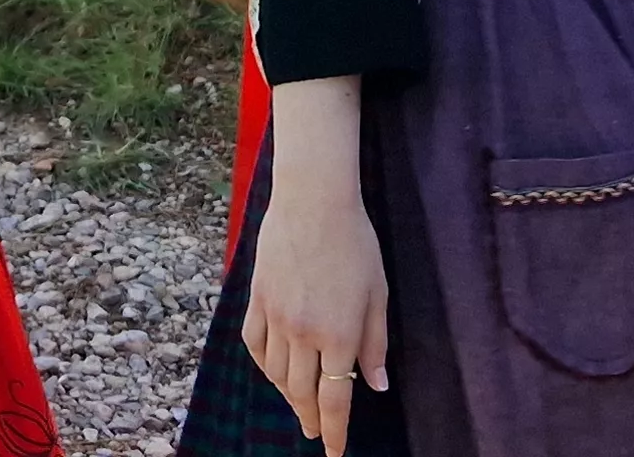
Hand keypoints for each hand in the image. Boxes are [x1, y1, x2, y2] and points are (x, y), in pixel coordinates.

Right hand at [245, 78, 387, 453]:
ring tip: (299, 402)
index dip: (334, 432)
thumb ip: (376, 343)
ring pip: (277, 374)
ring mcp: (276, 318)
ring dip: (289, 394)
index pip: (335, 400)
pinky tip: (274, 370)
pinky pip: (255, 346)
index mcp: (339, 335)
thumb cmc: (355, 244)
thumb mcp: (378, 294)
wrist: (313, 202)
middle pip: (303, 393)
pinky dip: (264, 365)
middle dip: (309, 418)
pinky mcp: (257, 300)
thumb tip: (376, 385)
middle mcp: (304, 333)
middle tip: (314, 432)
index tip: (333, 451)